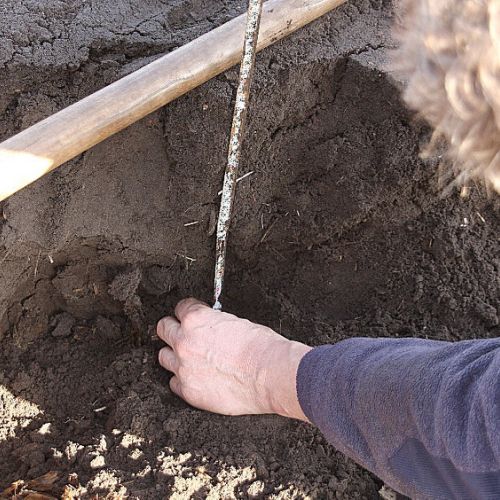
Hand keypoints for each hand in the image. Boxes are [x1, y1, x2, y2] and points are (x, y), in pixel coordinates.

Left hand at [157, 298, 310, 419]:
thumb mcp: (236, 321)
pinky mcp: (188, 391)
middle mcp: (184, 341)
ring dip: (175, 355)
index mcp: (196, 319)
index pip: (180, 308)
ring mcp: (183, 367)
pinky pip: (174, 383)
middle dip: (173, 329)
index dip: (189, 312)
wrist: (270, 375)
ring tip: (190, 359)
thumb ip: (214, 322)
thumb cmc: (260, 347)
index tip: (193, 317)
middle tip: (185, 335)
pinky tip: (197, 377)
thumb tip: (210, 327)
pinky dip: (183, 379)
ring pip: (164, 356)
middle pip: (163, 329)